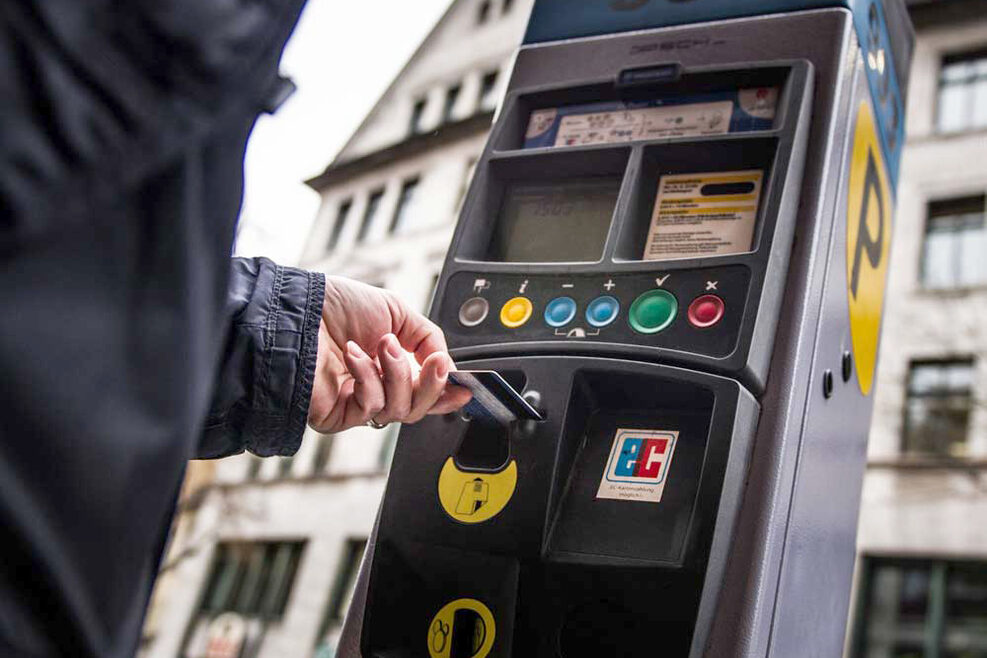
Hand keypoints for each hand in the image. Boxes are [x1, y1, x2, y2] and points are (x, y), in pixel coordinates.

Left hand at [307, 277, 471, 432]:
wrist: (298, 309)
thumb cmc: (334, 306)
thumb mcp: (396, 311)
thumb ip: (429, 338)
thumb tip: (449, 367)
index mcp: (389, 365)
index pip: (424, 390)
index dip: (446, 392)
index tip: (464, 387)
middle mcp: (374, 386)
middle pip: (418, 407)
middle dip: (431, 384)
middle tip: (432, 362)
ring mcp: (356, 402)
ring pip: (400, 410)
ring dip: (397, 373)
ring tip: (382, 345)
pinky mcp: (337, 415)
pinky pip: (370, 408)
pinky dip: (368, 378)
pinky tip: (354, 357)